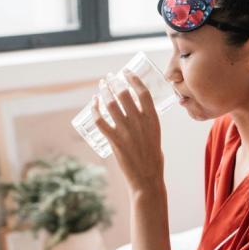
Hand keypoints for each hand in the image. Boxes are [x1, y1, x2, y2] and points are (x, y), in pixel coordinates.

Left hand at [91, 70, 164, 195]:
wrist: (147, 178)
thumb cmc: (153, 158)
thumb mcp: (155, 135)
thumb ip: (146, 122)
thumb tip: (137, 111)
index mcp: (153, 120)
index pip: (143, 92)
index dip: (133, 79)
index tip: (126, 71)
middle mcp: (139, 122)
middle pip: (124, 94)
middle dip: (115, 82)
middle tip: (109, 77)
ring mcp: (126, 131)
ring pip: (110, 104)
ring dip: (104, 91)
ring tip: (101, 85)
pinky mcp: (114, 140)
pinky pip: (100, 120)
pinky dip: (94, 109)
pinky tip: (93, 103)